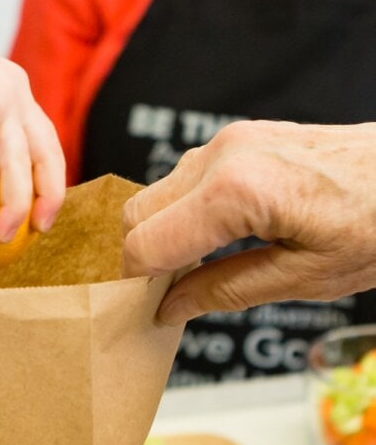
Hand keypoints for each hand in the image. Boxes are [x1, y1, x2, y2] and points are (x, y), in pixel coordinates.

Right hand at [0, 12, 65, 242]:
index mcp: (14, 88)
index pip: (44, 137)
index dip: (49, 173)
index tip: (42, 204)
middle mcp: (16, 91)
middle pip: (48, 153)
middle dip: (51, 195)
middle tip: (40, 229)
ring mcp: (2, 99)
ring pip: (18, 166)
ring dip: (13, 208)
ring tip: (0, 237)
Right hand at [121, 120, 375, 324]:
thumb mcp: (306, 277)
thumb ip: (226, 290)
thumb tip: (172, 306)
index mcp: (236, 192)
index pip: (148, 242)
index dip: (137, 281)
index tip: (143, 307)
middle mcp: (223, 155)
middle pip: (138, 211)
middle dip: (142, 255)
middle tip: (165, 291)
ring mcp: (229, 140)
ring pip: (158, 191)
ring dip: (164, 230)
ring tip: (195, 265)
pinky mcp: (239, 136)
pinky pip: (186, 176)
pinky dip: (183, 209)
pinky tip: (214, 234)